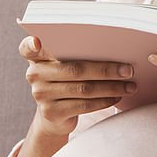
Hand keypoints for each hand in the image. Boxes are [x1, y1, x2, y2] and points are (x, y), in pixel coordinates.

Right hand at [19, 36, 136, 135]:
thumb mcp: (64, 64)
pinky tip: (117, 96)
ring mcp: (41, 95)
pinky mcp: (51, 113)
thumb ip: (76, 53)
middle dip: (105, 69)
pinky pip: (84, 105)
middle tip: (128, 69)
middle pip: (74, 69)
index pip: (27, 47)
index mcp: (36, 57)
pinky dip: (104, 100)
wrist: (55, 116)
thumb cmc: (66, 80)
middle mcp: (34, 75)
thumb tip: (115, 48)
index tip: (38, 41)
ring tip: (130, 85)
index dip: (31, 44)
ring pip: (83, 88)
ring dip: (111, 87)